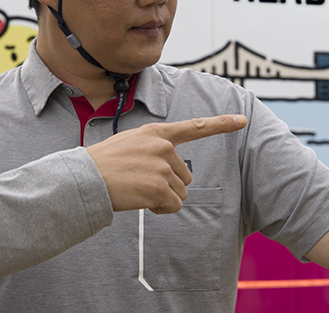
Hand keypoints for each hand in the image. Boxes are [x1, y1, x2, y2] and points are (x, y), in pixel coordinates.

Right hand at [86, 114, 246, 214]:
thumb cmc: (105, 163)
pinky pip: (172, 206)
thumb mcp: (131, 142)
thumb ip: (154, 147)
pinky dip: (159, 209)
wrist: (86, 178)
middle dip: (168, 184)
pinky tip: (140, 201)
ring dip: (162, 197)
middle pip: (186, 175)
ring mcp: (162, 166)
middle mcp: (163, 146)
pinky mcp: (159, 187)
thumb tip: (174, 169)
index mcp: (157, 132)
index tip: (242, 120)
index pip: (195, 126)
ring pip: (180, 193)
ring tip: (137, 189)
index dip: (221, 124)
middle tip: (141, 182)